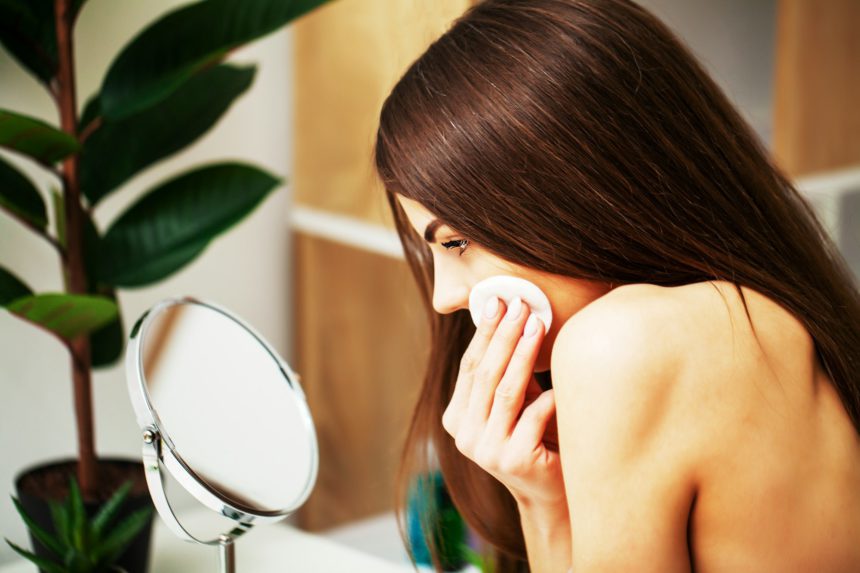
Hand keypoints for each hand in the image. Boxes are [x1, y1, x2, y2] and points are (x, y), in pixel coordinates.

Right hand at [442, 296, 564, 507]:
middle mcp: (463, 435)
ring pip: (505, 391)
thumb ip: (507, 372)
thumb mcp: (514, 403)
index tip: (496, 301)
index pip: (469, 367)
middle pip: (484, 374)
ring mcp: (485, 450)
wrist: (551, 492)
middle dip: (502, 335)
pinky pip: (533, 416)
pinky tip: (561, 377)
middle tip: (518, 305)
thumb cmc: (536, 438)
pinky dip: (549, 394)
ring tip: (536, 325)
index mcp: (456, 418)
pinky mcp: (513, 460)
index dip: (483, 333)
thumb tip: (512, 315)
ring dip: (522, 354)